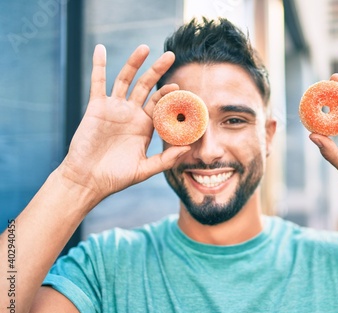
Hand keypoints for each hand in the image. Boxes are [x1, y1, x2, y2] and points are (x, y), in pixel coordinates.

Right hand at [60, 44, 189, 198]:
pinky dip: (99, 66)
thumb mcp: (145, 169)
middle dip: (157, 70)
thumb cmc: (116, 177)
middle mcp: (131, 113)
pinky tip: (100, 49)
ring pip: (125, 80)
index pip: (161, 104)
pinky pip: (98, 82)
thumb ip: (166, 159)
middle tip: (170, 55)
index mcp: (145, 125)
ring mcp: (114, 108)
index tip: (179, 86)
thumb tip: (189, 149)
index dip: (169, 94)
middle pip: (146, 86)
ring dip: (134, 63)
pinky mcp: (96, 107)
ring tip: (144, 47)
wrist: (88, 179)